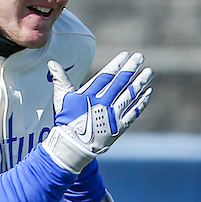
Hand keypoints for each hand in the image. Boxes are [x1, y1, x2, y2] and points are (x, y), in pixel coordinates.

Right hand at [43, 51, 152, 172]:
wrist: (73, 146)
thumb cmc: (66, 121)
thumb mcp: (62, 99)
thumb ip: (60, 79)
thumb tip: (51, 63)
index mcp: (89, 96)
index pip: (106, 76)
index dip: (117, 64)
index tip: (126, 54)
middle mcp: (102, 104)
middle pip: (120, 83)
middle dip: (131, 68)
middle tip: (140, 57)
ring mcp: (112, 116)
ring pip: (130, 95)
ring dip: (140, 82)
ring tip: (148, 71)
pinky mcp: (119, 127)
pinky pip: (133, 112)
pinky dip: (141, 102)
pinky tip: (148, 92)